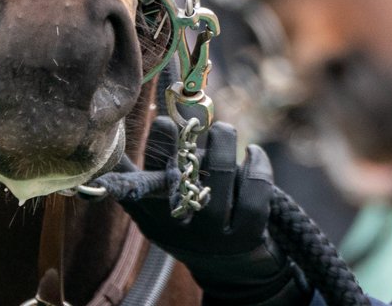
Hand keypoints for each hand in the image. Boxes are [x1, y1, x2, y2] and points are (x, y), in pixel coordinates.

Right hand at [119, 117, 312, 304]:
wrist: (228, 268)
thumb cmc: (188, 216)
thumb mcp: (159, 199)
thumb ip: (151, 163)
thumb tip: (137, 123)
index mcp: (150, 212)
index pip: (133, 183)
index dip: (136, 162)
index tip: (156, 125)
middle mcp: (178, 225)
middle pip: (178, 176)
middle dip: (189, 141)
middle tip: (193, 123)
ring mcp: (213, 234)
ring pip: (220, 176)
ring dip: (223, 143)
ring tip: (223, 131)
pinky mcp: (246, 236)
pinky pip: (254, 192)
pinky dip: (257, 165)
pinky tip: (253, 152)